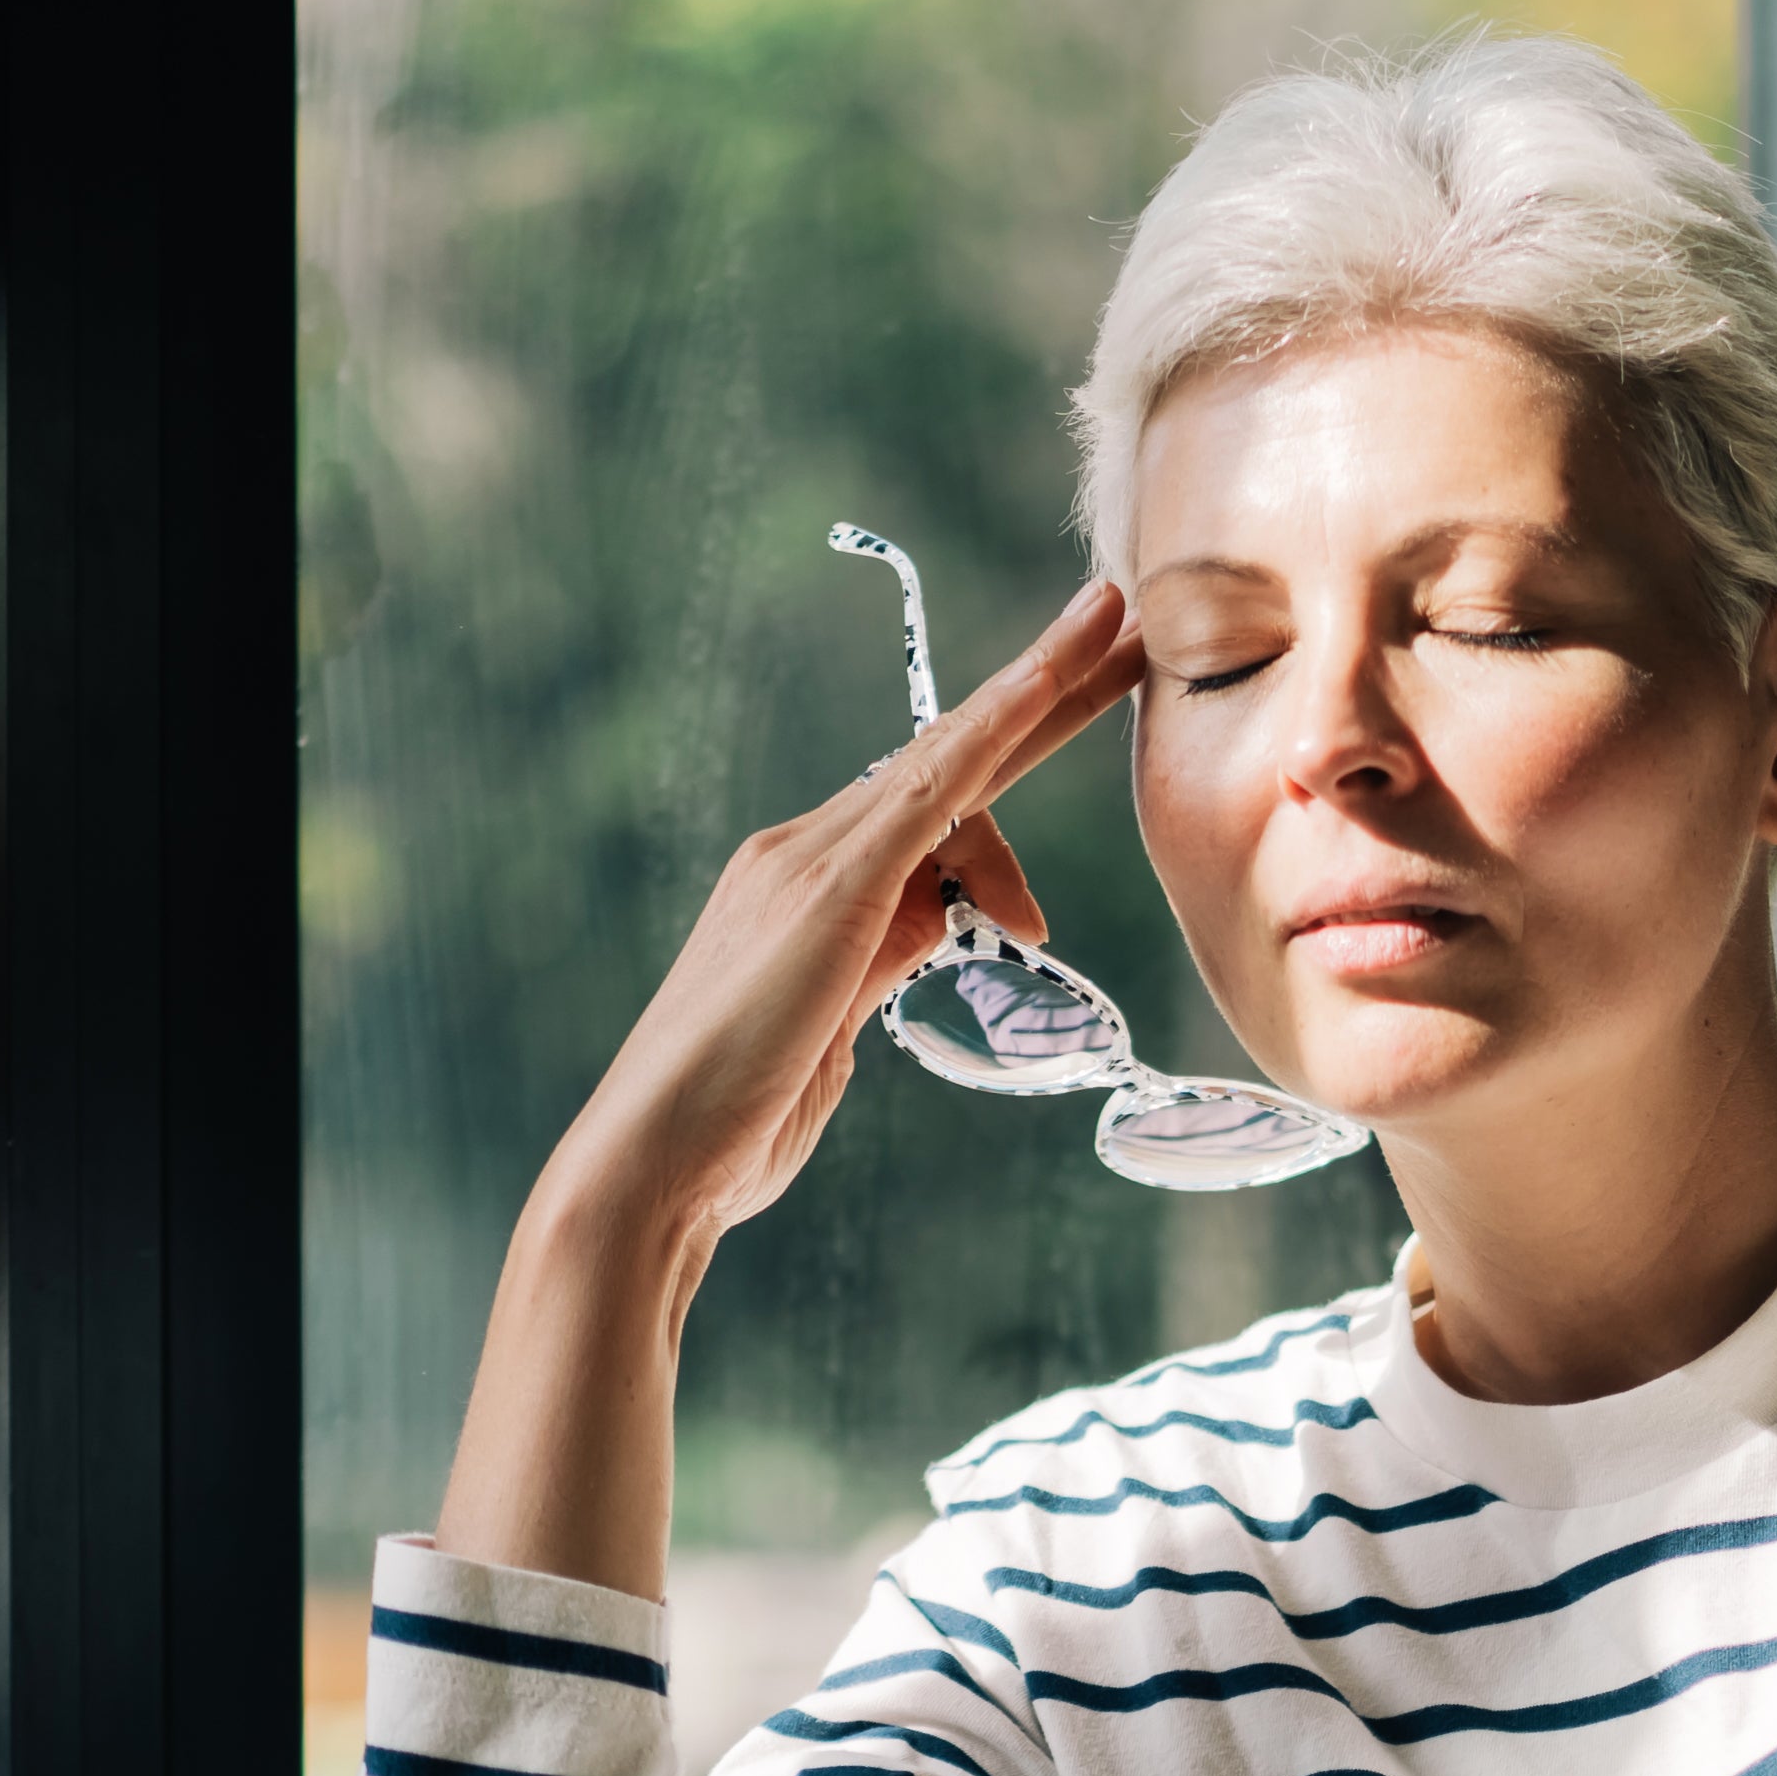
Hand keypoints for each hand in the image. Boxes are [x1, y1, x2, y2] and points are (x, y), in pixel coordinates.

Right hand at [435, 577, 1139, 1599]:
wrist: (654, 1163)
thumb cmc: (738, 1122)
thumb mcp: (837, 1029)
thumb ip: (887, 960)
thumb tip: (946, 918)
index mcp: (809, 883)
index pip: (932, 800)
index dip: (1007, 738)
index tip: (1076, 686)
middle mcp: (805, 850)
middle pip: (949, 755)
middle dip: (1041, 683)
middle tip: (1121, 612)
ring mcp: (810, 861)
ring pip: (952, 763)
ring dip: (1047, 703)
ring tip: (1122, 647)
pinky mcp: (828, 890)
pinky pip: (928, 792)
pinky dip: (990, 729)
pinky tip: (1045, 681)